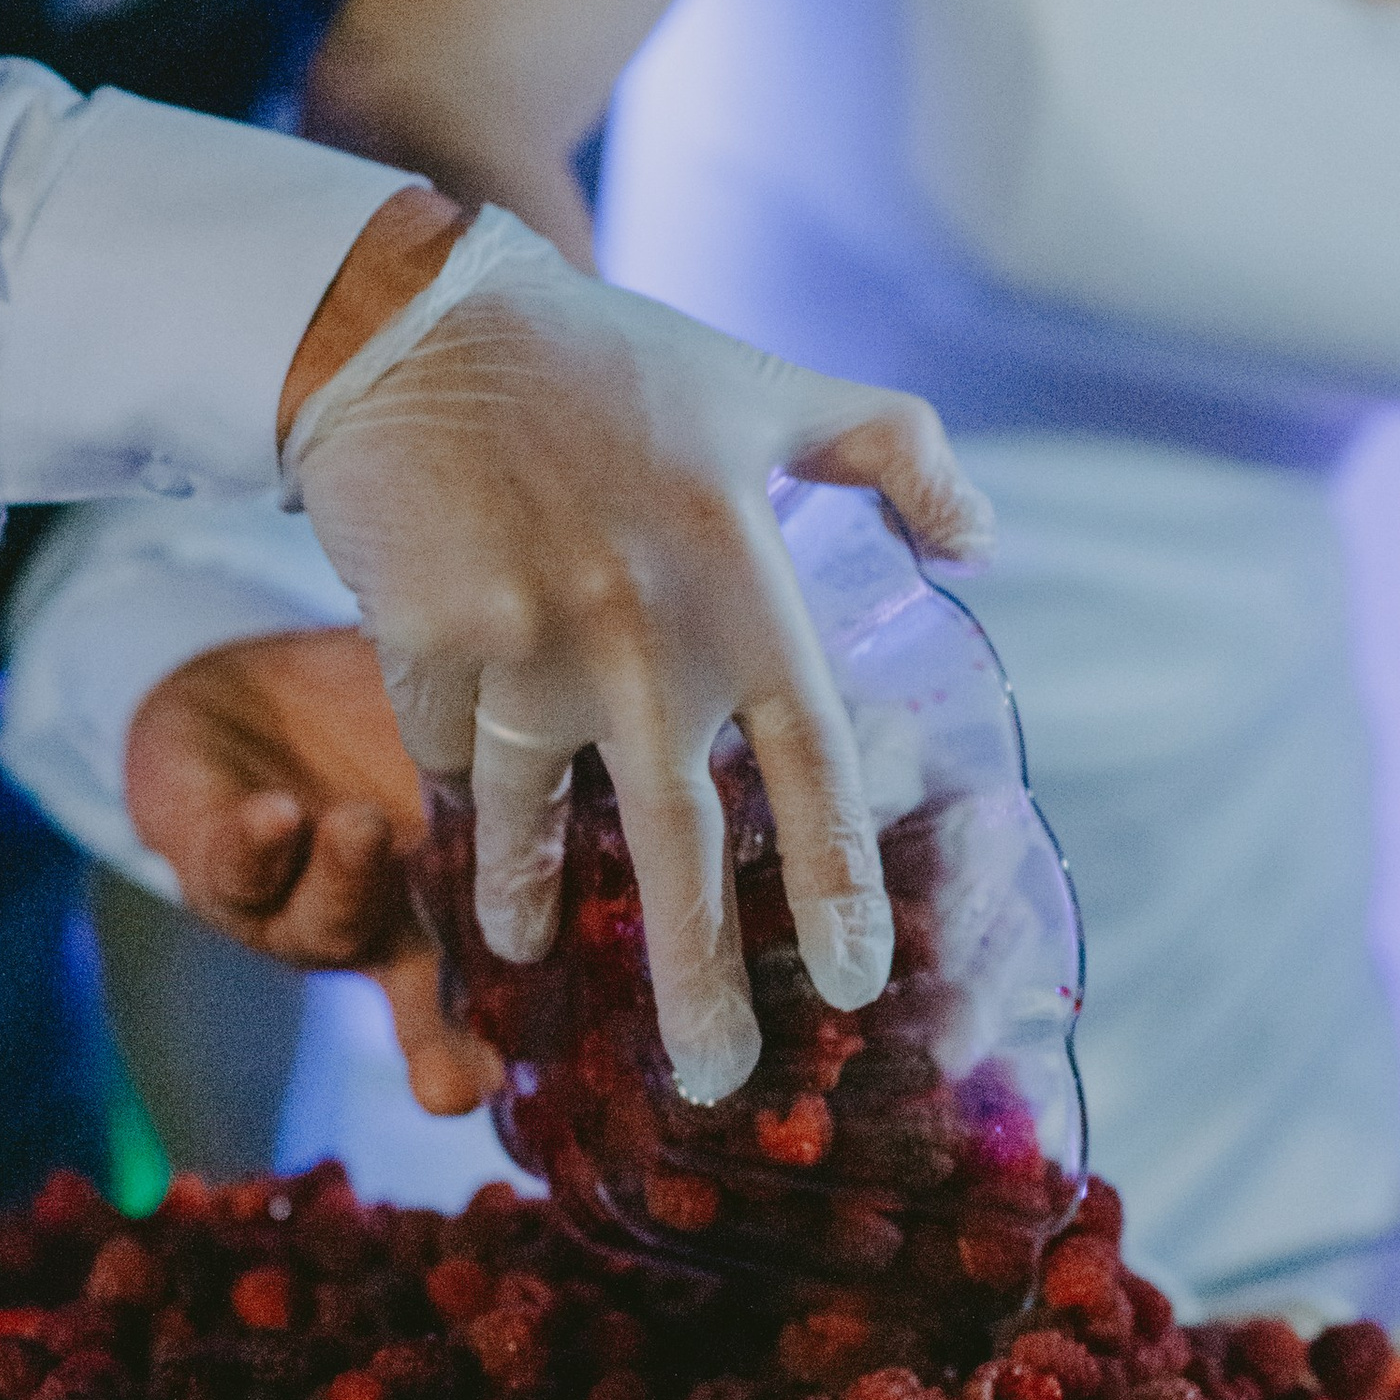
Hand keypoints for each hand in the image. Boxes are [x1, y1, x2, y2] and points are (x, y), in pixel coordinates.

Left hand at [122, 628, 500, 1116]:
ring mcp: (296, 903)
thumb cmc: (375, 722)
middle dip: (436, 1043)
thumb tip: (663, 753)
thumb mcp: (468, 735)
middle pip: (420, 1000)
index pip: (508, 981)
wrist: (240, 701)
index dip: (529, 1028)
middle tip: (451, 1082)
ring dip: (348, 883)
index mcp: (454, 909)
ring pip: (324, 924)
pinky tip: (275, 815)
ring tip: (362, 829)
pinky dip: (255, 844)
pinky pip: (232, 866)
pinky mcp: (214, 860)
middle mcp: (379, 928)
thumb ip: (541, 762)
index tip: (542, 1085)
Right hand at [280, 206, 991, 1100]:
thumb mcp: (765, 386)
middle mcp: (644, 626)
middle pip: (678, 840)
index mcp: (740, 573)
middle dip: (697, 980)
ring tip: (530, 965)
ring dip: (532, 904)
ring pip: (540, 818)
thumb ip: (890, 453)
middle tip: (718, 1079)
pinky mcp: (428, 647)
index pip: (809, 758)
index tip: (852, 979)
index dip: (833, 880)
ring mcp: (529, 644)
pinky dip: (463, 791)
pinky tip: (463, 828)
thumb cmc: (607, 360)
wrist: (415, 319)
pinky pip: (453, 757)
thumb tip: (984, 541)